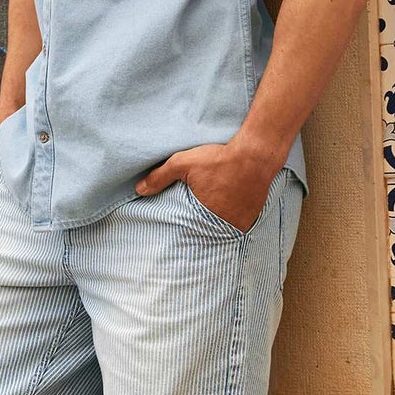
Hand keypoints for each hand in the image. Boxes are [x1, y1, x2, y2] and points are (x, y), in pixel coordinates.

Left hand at [135, 140, 277, 233]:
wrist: (255, 155)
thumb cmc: (219, 159)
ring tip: (204, 225)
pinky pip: (236, 226)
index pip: (187, 234)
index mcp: (204, 216)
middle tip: (188, 235)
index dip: (181, 234)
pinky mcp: (251, 218)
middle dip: (196, 233)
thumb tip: (139, 190)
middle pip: (205, 234)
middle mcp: (224, 225)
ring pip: (221, 232)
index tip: (173, 238)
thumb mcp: (184, 163)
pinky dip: (228, 223)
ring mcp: (240, 223)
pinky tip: (224, 216)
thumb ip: (160, 176)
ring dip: (213, 229)